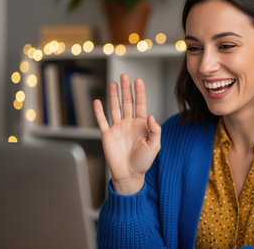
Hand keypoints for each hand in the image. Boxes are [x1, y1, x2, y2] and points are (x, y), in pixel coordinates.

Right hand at [93, 73, 160, 194]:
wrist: (130, 176)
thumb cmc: (144, 162)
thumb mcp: (154, 146)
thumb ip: (155, 130)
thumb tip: (151, 115)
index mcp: (141, 125)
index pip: (140, 104)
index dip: (139, 92)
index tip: (138, 80)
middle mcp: (129, 123)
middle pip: (127, 102)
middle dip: (126, 89)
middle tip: (125, 76)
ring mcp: (117, 128)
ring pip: (115, 108)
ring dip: (114, 96)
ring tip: (113, 83)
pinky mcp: (107, 135)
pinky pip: (102, 121)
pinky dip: (99, 111)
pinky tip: (98, 101)